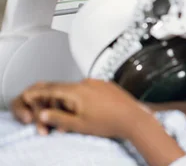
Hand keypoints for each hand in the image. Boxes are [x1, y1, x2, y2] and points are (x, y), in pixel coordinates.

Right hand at [11, 79, 151, 139]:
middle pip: (64, 89)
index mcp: (77, 91)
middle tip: (50, 111)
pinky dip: (83, 98)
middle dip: (55, 100)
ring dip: (70, 101)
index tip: (29, 94)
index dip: (39, 92)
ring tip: (73, 116)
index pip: (52, 89)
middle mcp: (87, 83)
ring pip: (77, 90)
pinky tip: (88, 110)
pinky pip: (90, 89)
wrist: (134, 118)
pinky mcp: (107, 85)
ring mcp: (99, 82)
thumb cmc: (109, 122)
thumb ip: (58, 118)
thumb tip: (44, 113)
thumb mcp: (79, 125)